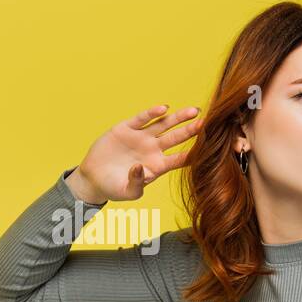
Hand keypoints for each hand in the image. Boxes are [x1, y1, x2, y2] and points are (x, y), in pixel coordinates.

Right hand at [65, 104, 203, 203]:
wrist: (93, 178)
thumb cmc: (112, 188)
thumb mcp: (126, 192)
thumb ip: (137, 183)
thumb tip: (141, 168)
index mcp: (156, 166)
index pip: (179, 159)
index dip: (193, 153)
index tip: (208, 148)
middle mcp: (152, 149)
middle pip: (176, 138)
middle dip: (191, 130)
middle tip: (206, 123)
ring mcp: (140, 138)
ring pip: (163, 125)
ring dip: (178, 118)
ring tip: (193, 111)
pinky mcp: (126, 128)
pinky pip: (142, 119)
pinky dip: (152, 113)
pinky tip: (163, 108)